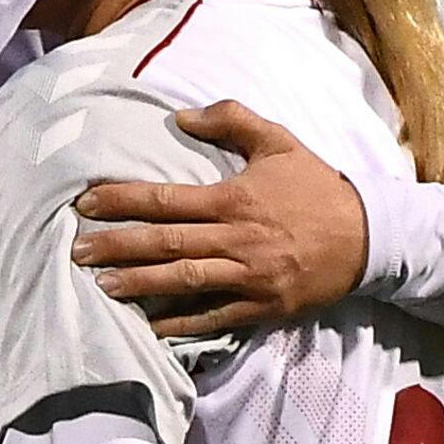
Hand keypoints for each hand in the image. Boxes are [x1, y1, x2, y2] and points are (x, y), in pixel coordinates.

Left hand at [71, 100, 368, 336]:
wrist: (367, 235)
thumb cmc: (316, 185)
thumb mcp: (278, 140)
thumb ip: (231, 119)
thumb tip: (180, 117)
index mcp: (233, 198)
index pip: (166, 199)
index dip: (122, 200)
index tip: (85, 202)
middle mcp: (235, 238)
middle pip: (165, 243)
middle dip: (116, 246)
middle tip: (76, 250)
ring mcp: (248, 276)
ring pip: (183, 281)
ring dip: (139, 284)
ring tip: (101, 286)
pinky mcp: (262, 306)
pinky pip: (214, 317)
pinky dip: (182, 323)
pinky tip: (151, 326)